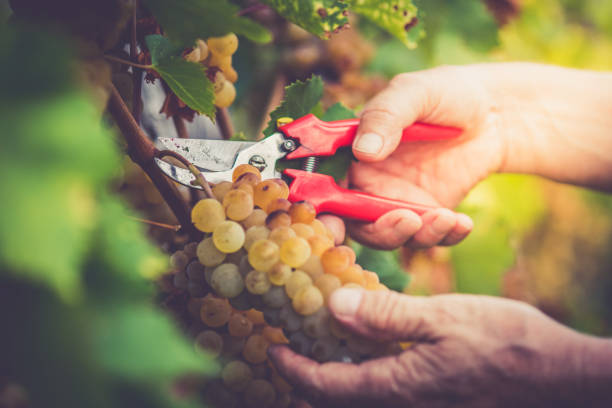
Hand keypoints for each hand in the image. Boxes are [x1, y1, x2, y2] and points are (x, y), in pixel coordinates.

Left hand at [269, 288, 611, 407]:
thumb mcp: (446, 320)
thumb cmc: (509, 346)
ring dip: (334, 367)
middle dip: (308, 371)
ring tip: (323, 334)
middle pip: (337, 394)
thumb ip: (387, 318)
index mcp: (398, 387)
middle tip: (291, 339)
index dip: (293, 369)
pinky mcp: (434, 395)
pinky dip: (363, 366)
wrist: (560, 377)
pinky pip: (384, 386)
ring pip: (360, 392)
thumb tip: (335, 307)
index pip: (326, 386)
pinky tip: (368, 339)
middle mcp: (403, 402)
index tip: (272, 349)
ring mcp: (419, 402)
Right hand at [347, 65, 503, 248]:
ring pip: (394, 235)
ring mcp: (399, 201)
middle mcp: (371, 183)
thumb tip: (364, 151)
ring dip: (416, 235)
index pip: (329, 188)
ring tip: (445, 217)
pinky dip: (444, 236)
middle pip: (359, 222)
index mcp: (354, 153)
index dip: (324, 212)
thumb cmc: (446, 92)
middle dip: (380, 231)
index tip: (336, 225)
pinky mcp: (429, 213)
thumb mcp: (414, 93)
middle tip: (407, 221)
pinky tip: (461, 222)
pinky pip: (430, 236)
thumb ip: (386, 116)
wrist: (494, 112)